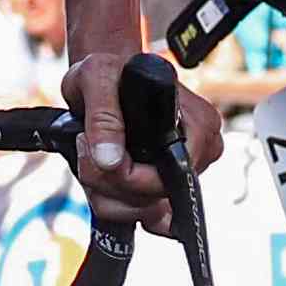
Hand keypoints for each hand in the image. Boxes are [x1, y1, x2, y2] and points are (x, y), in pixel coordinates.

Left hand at [64, 48, 215, 230]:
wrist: (107, 78)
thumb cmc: (109, 72)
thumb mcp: (98, 79)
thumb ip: (103, 117)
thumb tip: (110, 160)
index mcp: (199, 126)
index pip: (170, 178)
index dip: (127, 177)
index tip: (97, 154)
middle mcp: (199, 153)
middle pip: (153, 200)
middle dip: (108, 183)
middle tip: (85, 146)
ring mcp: (182, 173)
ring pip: (140, 212)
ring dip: (104, 192)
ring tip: (91, 154)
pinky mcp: (162, 188)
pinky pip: (136, 214)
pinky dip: (110, 200)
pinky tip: (100, 175)